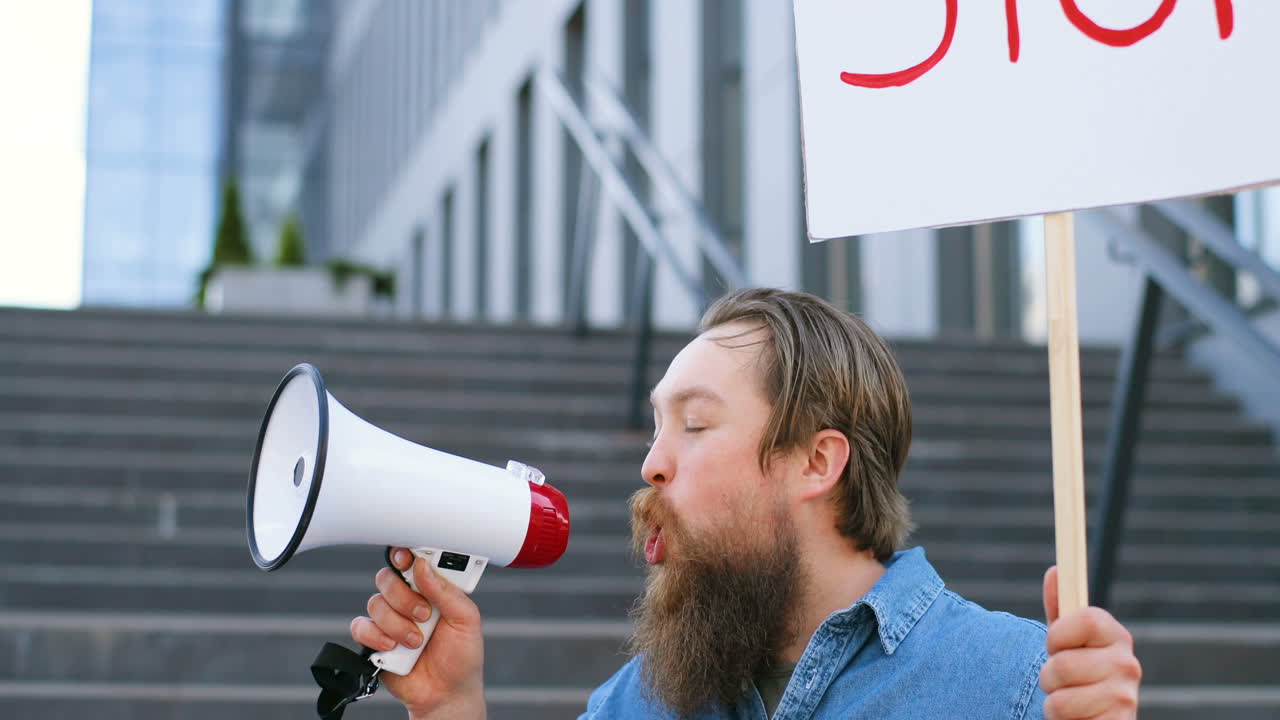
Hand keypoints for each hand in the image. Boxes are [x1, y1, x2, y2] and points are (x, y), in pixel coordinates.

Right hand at [350, 547, 486, 719]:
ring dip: (397, 623)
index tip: (406, 558)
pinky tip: (393, 647)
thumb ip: (446, 591)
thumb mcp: (466, 619)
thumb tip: (423, 565)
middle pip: (387, 577)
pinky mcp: (374, 641)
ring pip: (375, 603)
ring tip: (416, 641)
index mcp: (432, 589)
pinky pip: (360, 626)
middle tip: (424, 614)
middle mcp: (408, 600)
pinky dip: (376, 636)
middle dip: (404, 597)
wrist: (446, 694)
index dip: (405, 554)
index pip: (412, 561)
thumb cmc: (462, 657)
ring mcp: (390, 620)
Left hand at [1039, 566, 1141, 719]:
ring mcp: (1125, 699)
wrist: (1094, 716)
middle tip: (1061, 680)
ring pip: (1060, 699)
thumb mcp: (1065, 638)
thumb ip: (1059, 606)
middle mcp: (1128, 666)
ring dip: (1054, 703)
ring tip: (1069, 700)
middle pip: (1064, 664)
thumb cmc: (1077, 672)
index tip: (1054, 644)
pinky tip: (1079, 718)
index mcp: (1116, 636)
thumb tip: (1055, 571)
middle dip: (1049, 675)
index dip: (1060, 633)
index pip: (1089, 619)